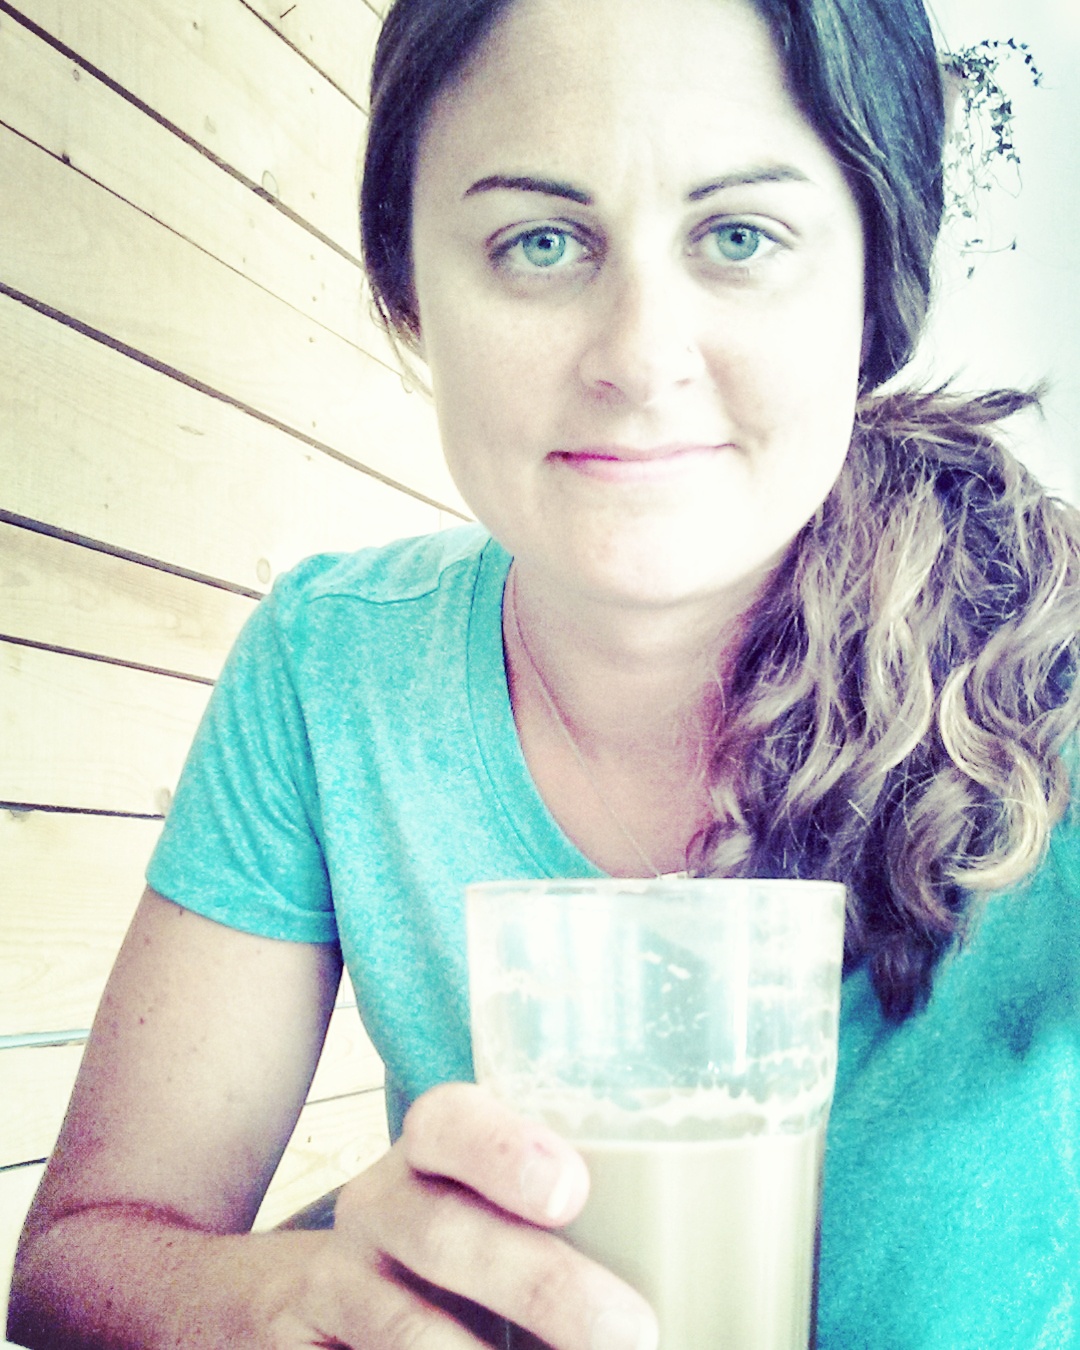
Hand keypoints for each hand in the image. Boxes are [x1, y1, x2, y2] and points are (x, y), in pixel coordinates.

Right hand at [262, 1082, 658, 1349]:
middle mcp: (378, 1205)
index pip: (450, 1122)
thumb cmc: (453, 1248)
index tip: (572, 1191)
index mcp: (430, 1151)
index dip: (503, 1150)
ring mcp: (336, 1283)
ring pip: (403, 1326)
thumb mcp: (493, 1213)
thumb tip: (704, 1280)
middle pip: (444, 1233)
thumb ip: (566, 1223)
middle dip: (542, 1285)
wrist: (303, 1303)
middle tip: (633, 1332)